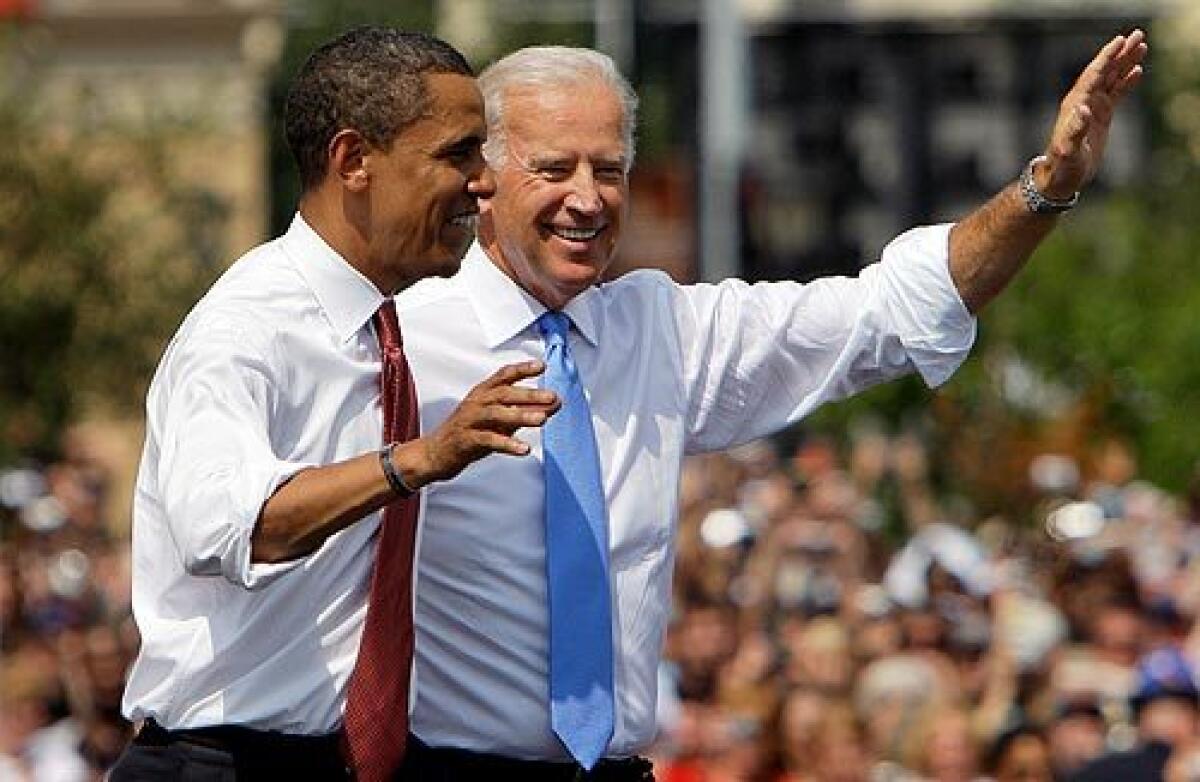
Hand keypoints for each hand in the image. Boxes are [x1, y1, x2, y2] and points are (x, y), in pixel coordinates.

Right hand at [409, 360, 559, 484]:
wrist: (435, 453)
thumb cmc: (470, 432)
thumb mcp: (498, 419)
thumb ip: (523, 410)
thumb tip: (555, 403)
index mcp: (483, 393)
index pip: (503, 375)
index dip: (522, 369)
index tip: (542, 366)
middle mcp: (476, 403)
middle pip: (504, 393)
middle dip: (529, 394)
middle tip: (552, 397)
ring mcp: (469, 421)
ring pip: (496, 414)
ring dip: (521, 416)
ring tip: (542, 420)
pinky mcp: (466, 440)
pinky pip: (489, 440)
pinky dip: (508, 444)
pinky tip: (524, 449)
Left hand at [1039, 29, 1147, 198]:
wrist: (1061, 177)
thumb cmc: (1063, 166)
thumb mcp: (1069, 150)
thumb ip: (1076, 130)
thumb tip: (1084, 109)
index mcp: (1075, 105)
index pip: (1093, 75)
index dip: (1106, 58)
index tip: (1119, 42)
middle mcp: (1083, 102)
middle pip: (1104, 71)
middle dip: (1120, 54)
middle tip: (1137, 35)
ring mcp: (1092, 108)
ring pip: (1111, 79)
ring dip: (1125, 63)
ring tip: (1141, 46)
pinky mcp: (1100, 116)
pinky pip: (1115, 93)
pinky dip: (1126, 82)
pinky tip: (1137, 71)